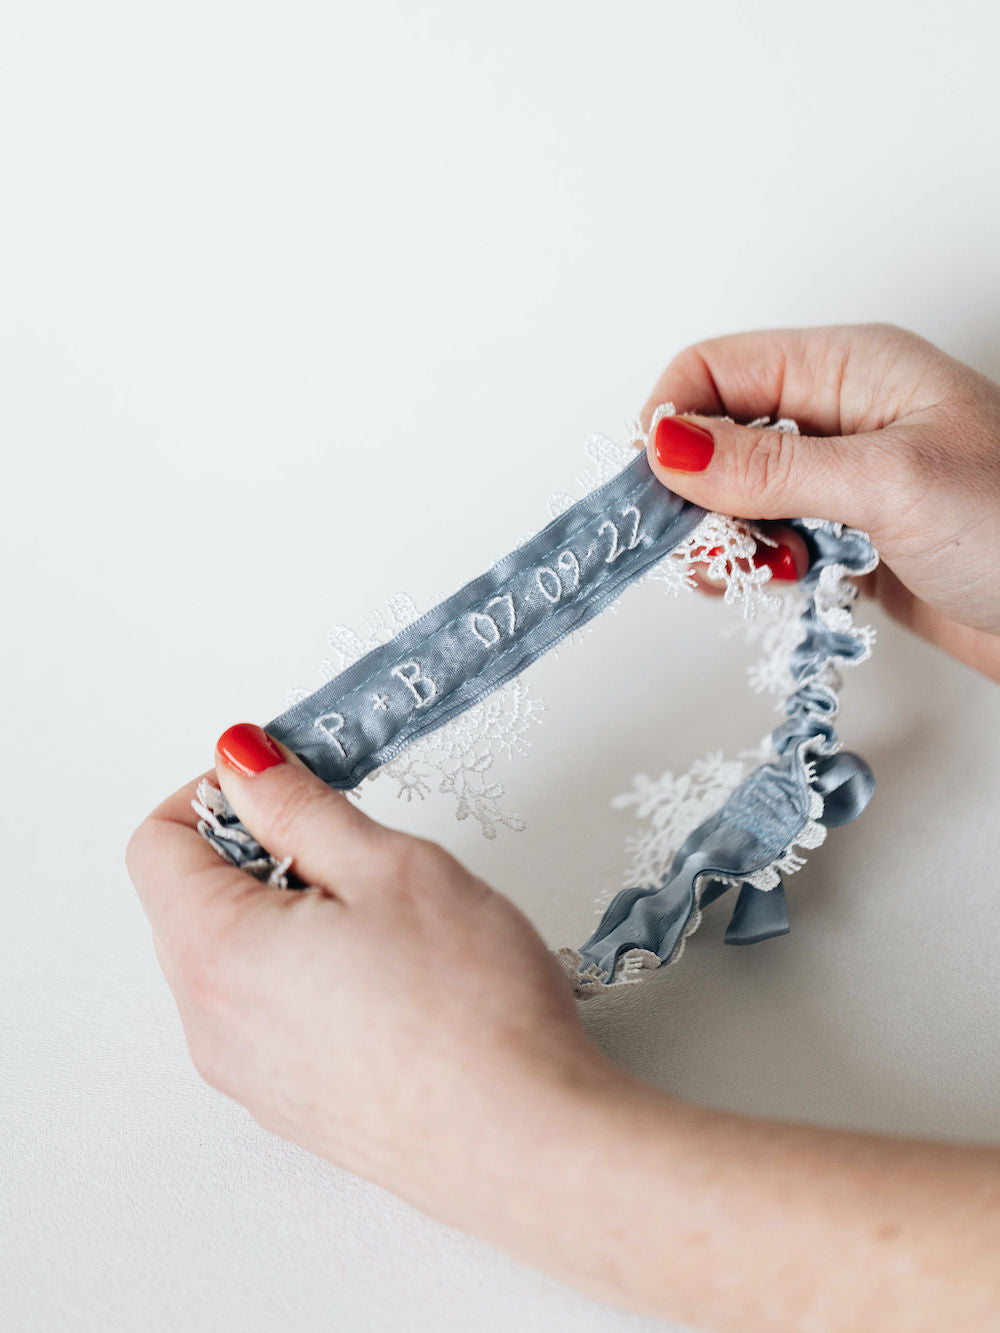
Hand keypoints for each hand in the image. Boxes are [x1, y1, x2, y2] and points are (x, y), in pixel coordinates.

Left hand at [125, 723, 611, 1234]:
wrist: (527, 1145)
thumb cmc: (471, 1010)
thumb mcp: (388, 867)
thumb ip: (299, 806)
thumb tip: (243, 763)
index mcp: (219, 953)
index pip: (158, 845)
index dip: (216, 795)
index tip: (283, 784)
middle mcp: (213, 1025)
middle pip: (190, 901)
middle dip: (257, 852)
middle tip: (348, 847)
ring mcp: (250, 1075)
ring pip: (233, 958)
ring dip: (285, 913)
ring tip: (382, 918)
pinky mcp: (293, 1105)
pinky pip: (266, 1013)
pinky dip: (304, 972)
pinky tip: (390, 977)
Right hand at [641, 323, 999, 679]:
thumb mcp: (887, 483)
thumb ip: (771, 465)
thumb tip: (669, 445)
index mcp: (849, 368)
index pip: (716, 367)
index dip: (673, 420)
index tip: (660, 487)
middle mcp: (839, 416)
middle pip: (717, 433)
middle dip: (694, 489)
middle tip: (702, 546)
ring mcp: (844, 479)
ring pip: (738, 494)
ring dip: (725, 535)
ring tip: (750, 571)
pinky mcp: (850, 536)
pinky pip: (772, 539)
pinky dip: (758, 564)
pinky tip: (779, 584)